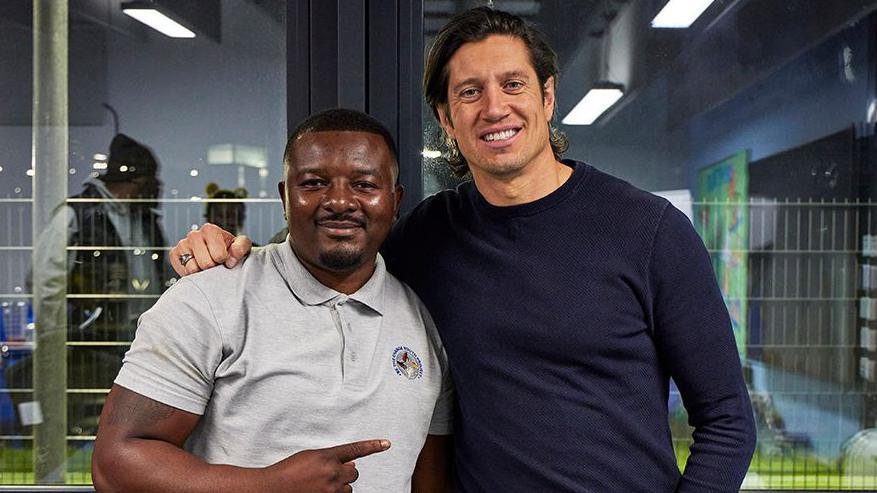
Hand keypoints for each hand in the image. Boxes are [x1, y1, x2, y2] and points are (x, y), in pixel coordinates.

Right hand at [170, 223, 251, 275]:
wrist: (218, 254)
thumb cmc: (230, 249)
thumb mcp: (242, 246)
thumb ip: (241, 248)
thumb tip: (230, 260)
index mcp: (210, 229)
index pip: (218, 255)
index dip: (224, 261)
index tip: (226, 260)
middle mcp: (194, 234)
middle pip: (205, 263)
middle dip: (213, 268)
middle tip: (216, 264)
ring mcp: (182, 244)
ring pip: (192, 269)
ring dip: (202, 272)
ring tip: (207, 266)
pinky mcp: (174, 255)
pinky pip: (183, 272)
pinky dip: (191, 274)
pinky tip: (198, 268)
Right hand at [262, 439, 390, 492]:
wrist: (272, 488)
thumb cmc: (288, 472)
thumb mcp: (309, 458)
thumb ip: (331, 459)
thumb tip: (353, 464)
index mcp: (326, 456)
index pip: (354, 449)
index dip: (372, 446)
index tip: (386, 444)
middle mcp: (331, 472)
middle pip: (353, 474)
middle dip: (345, 474)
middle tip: (329, 476)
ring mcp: (330, 489)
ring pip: (347, 489)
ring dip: (338, 487)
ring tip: (319, 486)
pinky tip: (321, 490)